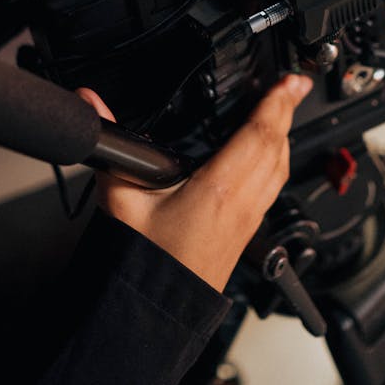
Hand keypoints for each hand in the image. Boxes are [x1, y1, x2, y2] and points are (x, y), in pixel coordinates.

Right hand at [78, 73, 312, 291]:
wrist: (159, 304)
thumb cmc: (145, 260)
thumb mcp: (120, 195)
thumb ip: (110, 144)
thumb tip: (90, 106)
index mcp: (220, 188)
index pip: (259, 133)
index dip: (278, 102)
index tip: (291, 81)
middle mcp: (243, 202)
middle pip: (278, 146)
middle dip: (288, 110)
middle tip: (294, 84)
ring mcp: (249, 219)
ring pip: (281, 168)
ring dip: (284, 135)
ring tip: (284, 110)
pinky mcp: (248, 231)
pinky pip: (273, 187)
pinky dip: (277, 161)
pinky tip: (268, 155)